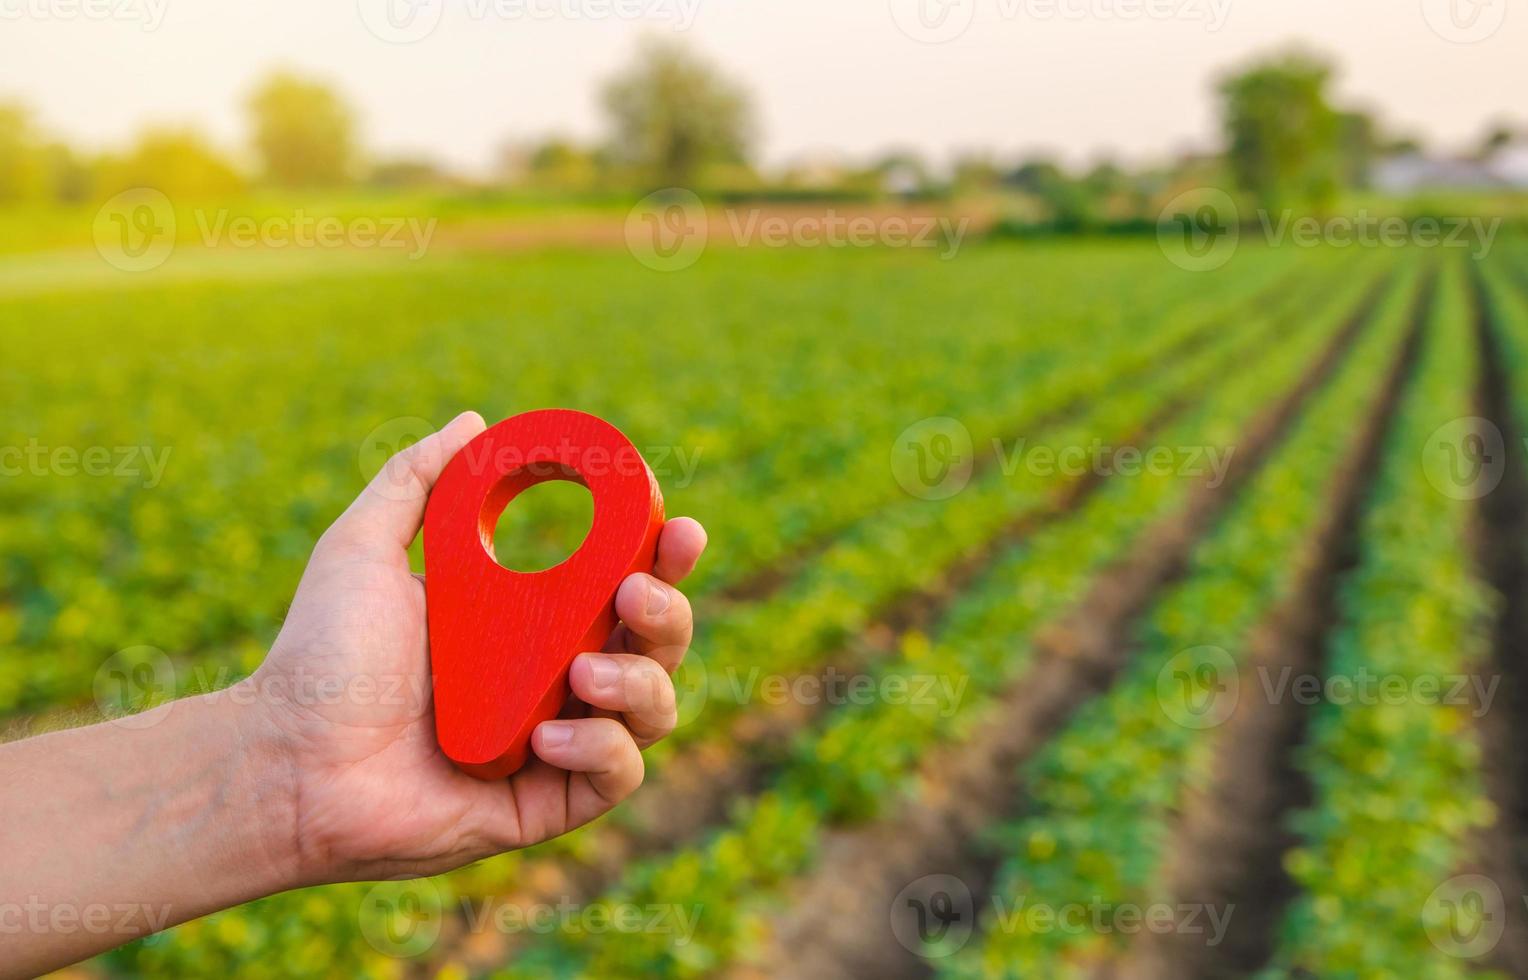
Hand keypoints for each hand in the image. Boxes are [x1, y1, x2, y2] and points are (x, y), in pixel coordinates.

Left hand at [244, 411, 705, 883]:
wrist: (283, 760)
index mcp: (528, 618)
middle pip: (657, 643)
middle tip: (634, 594)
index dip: (661, 556)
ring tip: (583, 671)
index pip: (621, 582)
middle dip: (668, 613)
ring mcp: (555, 742)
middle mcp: (553, 677)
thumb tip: (474, 422)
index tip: (675, 527)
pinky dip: (602, 749)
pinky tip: (548, 735)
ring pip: (654, 708)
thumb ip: (416, 480)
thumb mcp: (364, 548)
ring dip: (640, 682)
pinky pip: (615, 776)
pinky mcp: (544, 802)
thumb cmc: (320, 657)